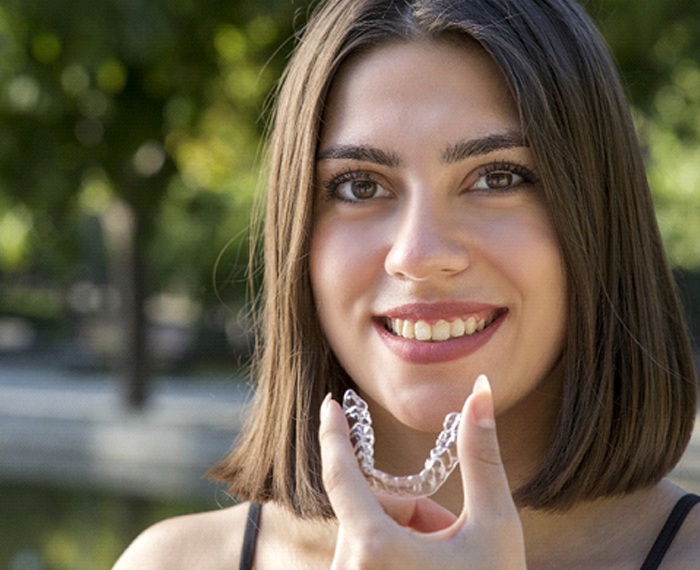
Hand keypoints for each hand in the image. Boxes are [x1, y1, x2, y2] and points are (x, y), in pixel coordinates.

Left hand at [319, 376, 526, 568]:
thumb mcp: (494, 529)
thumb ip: (481, 456)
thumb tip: (480, 391)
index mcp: (376, 550)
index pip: (341, 474)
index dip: (335, 433)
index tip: (329, 404)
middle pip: (374, 508)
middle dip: (416, 510)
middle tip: (453, 536)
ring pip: (372, 534)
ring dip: (410, 534)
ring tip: (446, 562)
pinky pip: (368, 558)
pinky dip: (397, 554)